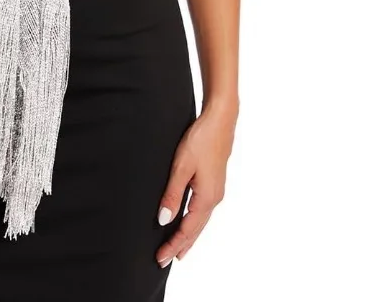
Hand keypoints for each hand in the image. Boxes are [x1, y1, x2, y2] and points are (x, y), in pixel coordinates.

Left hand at [155, 102, 236, 267]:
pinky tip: (189, 221)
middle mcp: (214, 198)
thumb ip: (172, 194)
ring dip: (188, 235)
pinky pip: (203, 210)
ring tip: (178, 248)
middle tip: (165, 260)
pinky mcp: (214, 182)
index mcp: (206, 198)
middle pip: (196, 229)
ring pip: (200, 221)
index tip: (160, 258)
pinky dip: (194, 222)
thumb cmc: (201, 140)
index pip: (187, 230)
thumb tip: (163, 220)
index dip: (173, 245)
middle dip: (180, 245)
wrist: (220, 120)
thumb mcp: (181, 167)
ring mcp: (216, 191)